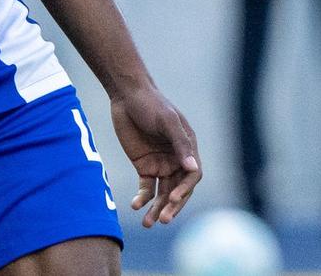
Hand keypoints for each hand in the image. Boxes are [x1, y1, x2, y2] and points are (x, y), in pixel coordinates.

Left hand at [111, 86, 201, 227]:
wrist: (127, 96)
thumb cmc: (151, 104)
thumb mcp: (167, 121)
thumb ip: (180, 144)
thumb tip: (194, 169)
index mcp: (188, 149)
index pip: (192, 177)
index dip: (184, 190)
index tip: (171, 199)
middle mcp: (177, 160)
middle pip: (177, 190)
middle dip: (171, 206)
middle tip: (162, 220)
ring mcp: (161, 164)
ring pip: (162, 193)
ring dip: (156, 209)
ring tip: (148, 223)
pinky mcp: (144, 166)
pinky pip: (146, 188)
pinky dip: (142, 199)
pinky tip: (135, 206)